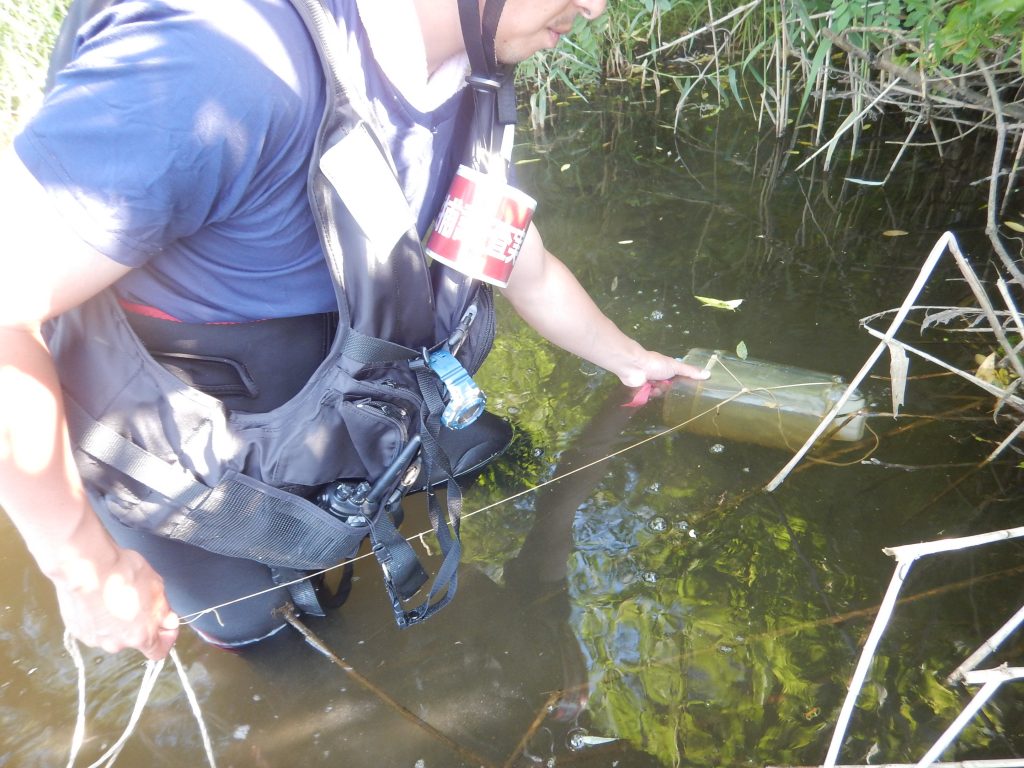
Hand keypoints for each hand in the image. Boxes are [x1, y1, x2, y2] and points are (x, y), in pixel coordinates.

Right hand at [52, 546, 178, 659]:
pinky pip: (94, 626)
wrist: (86, 566)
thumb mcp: (156, 587)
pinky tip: (99, 597)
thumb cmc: (122, 573)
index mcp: (140, 636)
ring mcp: (93, 638)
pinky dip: (99, 616)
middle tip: (140, 600)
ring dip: (117, 619)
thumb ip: (164, 610)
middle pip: (134, 638)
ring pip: (113, 633)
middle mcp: (116, 644)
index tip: (166, 624)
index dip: (166, 637)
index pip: (158, 652)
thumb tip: (168, 622)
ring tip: (116, 595)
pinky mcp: (76, 630)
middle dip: (140, 622)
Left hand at [615, 349, 709, 387]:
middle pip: (669, 388)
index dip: (682, 384)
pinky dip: (649, 393)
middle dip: (668, 388)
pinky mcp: (641, 390)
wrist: (635, 367)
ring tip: (654, 385)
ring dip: (658, 390)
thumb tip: (709, 374)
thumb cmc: (656, 364)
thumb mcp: (676, 366)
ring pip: (659, 393)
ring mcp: (650, 382)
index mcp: (667, 368)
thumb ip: (690, 371)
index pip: (678, 379)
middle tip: (666, 385)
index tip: (688, 389)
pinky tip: (647, 389)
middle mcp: (659, 375)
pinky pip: (649, 396)